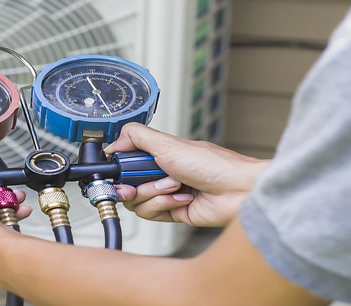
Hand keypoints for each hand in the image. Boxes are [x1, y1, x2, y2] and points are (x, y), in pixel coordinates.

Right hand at [105, 123, 266, 226]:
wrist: (238, 191)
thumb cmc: (213, 165)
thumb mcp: (168, 144)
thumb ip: (137, 137)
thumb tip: (112, 142)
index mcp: (159, 154)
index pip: (125, 161)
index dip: (118, 168)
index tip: (117, 170)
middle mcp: (160, 173)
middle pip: (127, 183)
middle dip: (134, 184)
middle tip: (140, 182)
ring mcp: (166, 194)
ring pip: (137, 201)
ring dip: (155, 193)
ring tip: (174, 185)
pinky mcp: (173, 212)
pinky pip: (151, 213)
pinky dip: (164, 204)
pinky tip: (182, 198)